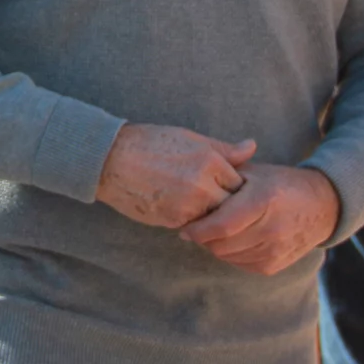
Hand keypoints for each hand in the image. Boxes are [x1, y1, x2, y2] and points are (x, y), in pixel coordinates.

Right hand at [96, 123, 255, 228]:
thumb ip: (224, 149)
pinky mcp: (173, 220)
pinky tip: (180, 207)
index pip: (239, 183)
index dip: (234, 186)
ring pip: (214, 219)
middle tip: (216, 200)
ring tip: (196, 203)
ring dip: (210, 215)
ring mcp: (188, 206)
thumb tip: (252, 147)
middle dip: (226, 204)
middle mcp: (203, 185)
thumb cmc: (149, 143)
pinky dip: (192, 220)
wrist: (111, 160)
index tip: (227, 186)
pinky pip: (194, 225)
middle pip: (231, 205)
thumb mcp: (189, 138)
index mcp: (209, 161)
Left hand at [181, 163, 340, 275]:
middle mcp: (271, 229)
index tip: (184, 226)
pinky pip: (239, 263)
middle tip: (196, 227)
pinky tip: (232, 239)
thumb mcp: (255, 172)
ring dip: (215, 245)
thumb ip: (224, 176)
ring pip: (227, 256)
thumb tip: (191, 187)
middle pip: (220, 244)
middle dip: (203, 237)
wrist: (322, 206)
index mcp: (264, 200)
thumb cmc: (280, 184)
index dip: (198, 228)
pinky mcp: (274, 265)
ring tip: (214, 230)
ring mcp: (275, 250)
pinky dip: (230, 253)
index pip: (221, 225)